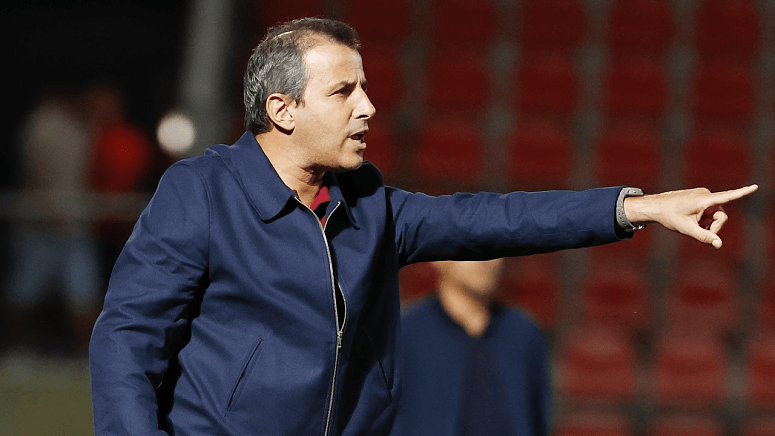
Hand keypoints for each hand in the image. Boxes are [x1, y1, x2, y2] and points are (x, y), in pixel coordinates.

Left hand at [624, 184, 757, 247]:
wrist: (655, 207)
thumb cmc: (669, 216)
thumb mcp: (687, 229)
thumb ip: (704, 237)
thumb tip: (719, 244)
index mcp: (704, 200)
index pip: (727, 197)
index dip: (742, 193)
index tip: (755, 186)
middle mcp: (705, 195)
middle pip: (721, 215)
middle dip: (713, 227)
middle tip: (700, 234)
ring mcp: (702, 195)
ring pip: (714, 215)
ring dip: (707, 224)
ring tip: (692, 226)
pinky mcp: (699, 198)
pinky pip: (708, 211)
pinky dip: (703, 219)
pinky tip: (691, 220)